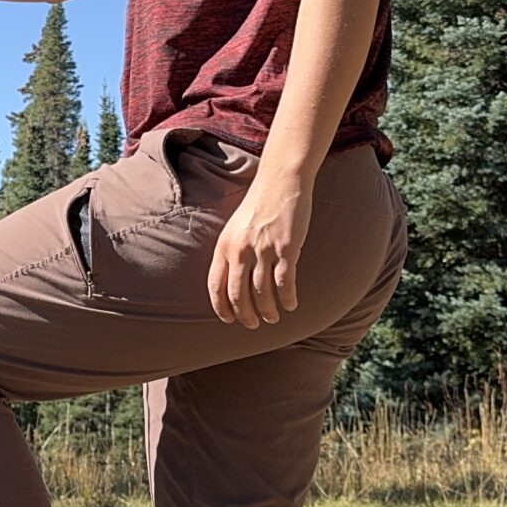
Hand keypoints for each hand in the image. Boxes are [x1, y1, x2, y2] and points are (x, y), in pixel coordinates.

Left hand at [208, 175, 310, 327]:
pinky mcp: (287, 248)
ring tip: (272, 317)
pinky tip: (291, 305)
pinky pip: (285, 282)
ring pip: (262, 293)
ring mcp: (263, 250)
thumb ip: (231, 254)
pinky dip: (288, 298)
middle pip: (238, 295)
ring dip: (268, 310)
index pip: (216, 287)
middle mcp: (240, 250)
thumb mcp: (234, 229)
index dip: (222, 308)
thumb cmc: (257, 206)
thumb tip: (231, 284)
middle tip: (254, 324)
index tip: (230, 320)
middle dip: (246, 315)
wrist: (280, 182)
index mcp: (224, 246)